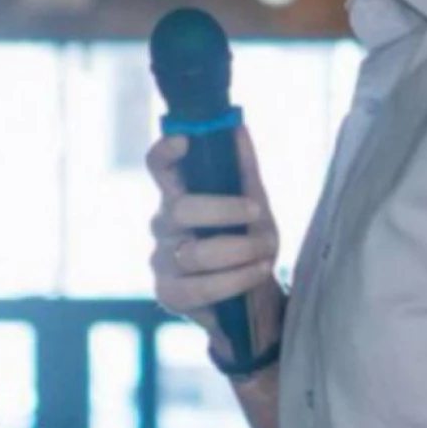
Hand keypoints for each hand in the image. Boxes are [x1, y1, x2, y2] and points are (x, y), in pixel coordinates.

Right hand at [146, 125, 283, 359]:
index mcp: (178, 195)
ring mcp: (161, 260)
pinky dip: (238, 278)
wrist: (253, 299)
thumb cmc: (247, 243)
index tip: (185, 140)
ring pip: (196, 252)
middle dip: (224, 210)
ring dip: (241, 249)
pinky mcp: (169, 294)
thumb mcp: (254, 204)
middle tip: (257, 212)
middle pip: (180, 209)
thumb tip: (238, 128)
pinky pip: (202, 286)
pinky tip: (259, 271)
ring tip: (268, 250)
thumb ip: (244, 170)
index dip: (165, 152)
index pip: (158, 167)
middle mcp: (163, 225)